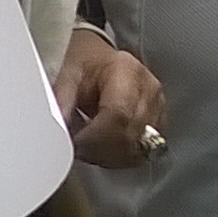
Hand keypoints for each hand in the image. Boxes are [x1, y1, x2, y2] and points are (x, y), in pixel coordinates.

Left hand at [53, 27, 164, 168]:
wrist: (105, 59)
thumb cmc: (89, 64)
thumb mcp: (70, 73)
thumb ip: (62, 98)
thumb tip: (57, 125)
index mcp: (127, 72)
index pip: (118, 115)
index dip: (95, 137)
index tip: (76, 143)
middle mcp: (149, 90)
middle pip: (129, 135)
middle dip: (100, 150)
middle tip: (78, 148)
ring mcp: (158, 108)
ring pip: (138, 148)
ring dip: (110, 157)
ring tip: (90, 148)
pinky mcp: (160, 123)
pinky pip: (143, 150)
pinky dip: (121, 156)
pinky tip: (105, 149)